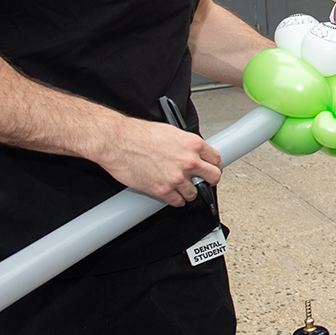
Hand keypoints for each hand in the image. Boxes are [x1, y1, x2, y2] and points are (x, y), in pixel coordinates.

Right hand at [97, 119, 223, 206]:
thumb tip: (194, 153)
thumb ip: (186, 145)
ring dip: (188, 192)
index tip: (214, 170)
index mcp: (193, 144)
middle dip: (209, 181)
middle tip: (204, 182)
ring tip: (180, 187)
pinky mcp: (163, 190)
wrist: (118, 142)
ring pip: (194, 193)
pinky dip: (175, 200)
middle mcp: (188, 161)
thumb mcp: (171, 132)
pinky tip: (170, 194)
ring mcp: (177, 177)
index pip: (216, 159)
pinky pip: (177, 202)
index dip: (216, 166)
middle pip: (213, 177)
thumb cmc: (139, 134)